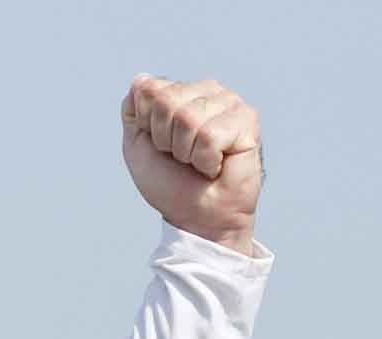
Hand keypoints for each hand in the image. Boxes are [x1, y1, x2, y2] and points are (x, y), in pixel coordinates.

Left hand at [120, 75, 260, 255]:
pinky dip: (205, 159)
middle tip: (181, 157)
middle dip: (166, 139)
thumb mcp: (137, 144)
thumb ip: (134, 110)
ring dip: (186, 151)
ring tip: (198, 162)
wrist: (196, 216)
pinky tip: (216, 165)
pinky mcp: (247, 119)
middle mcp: (207, 91)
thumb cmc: (170, 182)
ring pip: (188, 118)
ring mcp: (229, 102)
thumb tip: (141, 79)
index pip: (150, 91)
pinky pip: (210, 135)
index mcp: (181, 92)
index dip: (148, 127)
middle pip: (166, 102)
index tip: (162, 147)